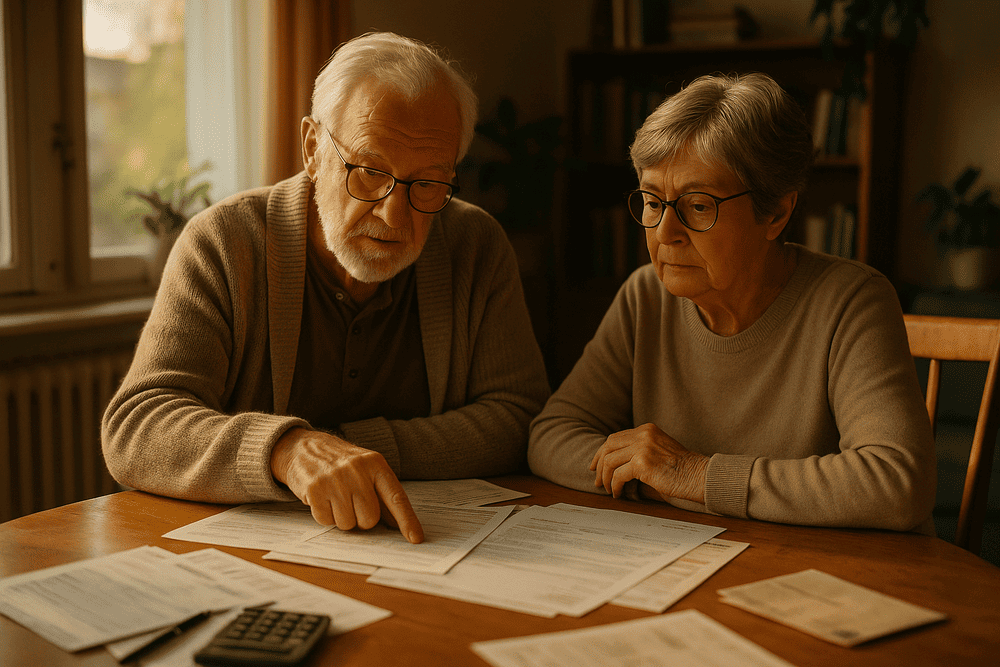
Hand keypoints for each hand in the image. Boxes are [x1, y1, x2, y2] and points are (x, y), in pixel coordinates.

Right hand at [270, 427, 423, 543]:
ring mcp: (335, 479)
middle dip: (360, 518)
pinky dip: (324, 515)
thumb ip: (382, 496)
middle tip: (350, 501)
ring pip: (348, 524)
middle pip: (369, 519)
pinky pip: (326, 520)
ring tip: (334, 497)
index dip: (407, 520)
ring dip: (341, 517)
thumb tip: (397, 525)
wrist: (303, 447)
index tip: (416, 538)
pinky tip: (322, 498)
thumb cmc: (340, 463)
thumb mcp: (366, 470)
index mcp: (375, 464)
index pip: (396, 497)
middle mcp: (357, 470)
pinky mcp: (315, 489)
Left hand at [590, 423, 708, 503]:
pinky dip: (615, 486)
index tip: (595, 466)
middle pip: (608, 447)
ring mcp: (642, 447)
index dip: (601, 453)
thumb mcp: (660, 451)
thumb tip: (614, 463)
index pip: (615, 438)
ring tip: (610, 490)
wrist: (699, 476)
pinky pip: (618, 475)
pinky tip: (619, 494)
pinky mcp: (642, 463)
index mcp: (647, 430)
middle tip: (597, 481)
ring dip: (606, 479)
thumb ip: (640, 450)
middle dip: (599, 465)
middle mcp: (643, 435)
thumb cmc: (682, 469)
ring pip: (610, 462)